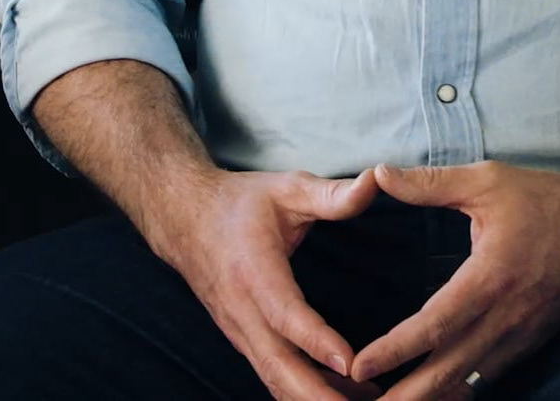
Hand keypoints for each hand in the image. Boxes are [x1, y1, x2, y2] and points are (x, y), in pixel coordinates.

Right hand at [145, 165, 383, 400]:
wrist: (184, 218)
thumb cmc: (240, 203)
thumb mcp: (287, 188)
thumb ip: (332, 194)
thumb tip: (375, 181)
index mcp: (254, 273)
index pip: (286, 315)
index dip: (316, 341)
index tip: (350, 362)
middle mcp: (242, 311)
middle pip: (279, 366)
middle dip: (320, 395)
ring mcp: (240, 331)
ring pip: (276, 379)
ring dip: (317, 399)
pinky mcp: (244, 341)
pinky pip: (274, 375)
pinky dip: (304, 392)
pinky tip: (344, 396)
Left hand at [348, 161, 559, 399]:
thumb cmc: (549, 201)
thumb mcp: (488, 180)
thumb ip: (430, 182)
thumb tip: (377, 173)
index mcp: (490, 277)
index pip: (433, 325)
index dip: (394, 350)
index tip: (358, 367)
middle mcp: (506, 316)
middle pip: (447, 371)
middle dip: (406, 396)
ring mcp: (521, 335)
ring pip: (467, 381)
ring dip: (430, 397)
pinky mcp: (530, 342)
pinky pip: (488, 376)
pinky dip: (458, 389)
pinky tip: (435, 395)